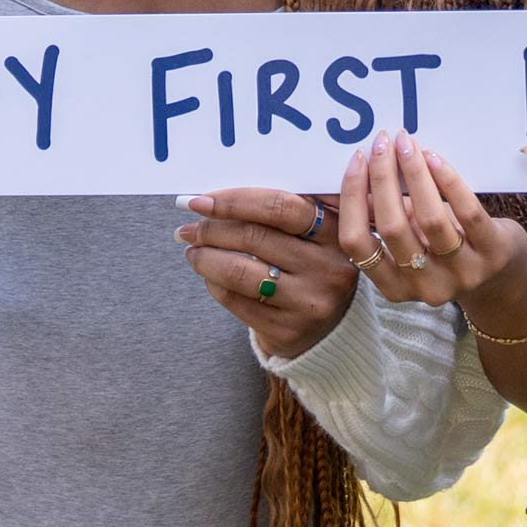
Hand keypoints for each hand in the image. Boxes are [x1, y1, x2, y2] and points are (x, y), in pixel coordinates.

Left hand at [176, 187, 356, 360]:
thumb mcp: (316, 233)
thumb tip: (215, 196)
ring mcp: (309, 301)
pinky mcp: (288, 329)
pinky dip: (214, 283)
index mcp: (337, 231)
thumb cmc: (312, 265)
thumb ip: (283, 210)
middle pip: (255, 237)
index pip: (281, 207)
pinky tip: (208, 275)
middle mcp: (328, 267)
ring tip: (193, 251)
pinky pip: (236, 300)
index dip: (235, 201)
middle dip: (212, 229)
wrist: (331, 326)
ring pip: (239, 271)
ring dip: (205, 257)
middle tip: (189, 228)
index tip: (201, 201)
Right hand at [340, 131, 526, 316]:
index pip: (358, 244)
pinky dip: (448, 181)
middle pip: (393, 228)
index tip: (358, 159)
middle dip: (383, 178)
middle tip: (382, 142)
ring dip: (414, 174)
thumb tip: (353, 172)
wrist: (501, 275)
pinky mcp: (492, 253)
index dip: (352, 199)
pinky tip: (434, 158)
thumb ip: (380, 215)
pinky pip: (467, 212)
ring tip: (407, 144)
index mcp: (394, 285)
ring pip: (431, 219)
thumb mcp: (410, 238)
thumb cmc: (444, 249)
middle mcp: (425, 286)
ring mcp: (462, 273)